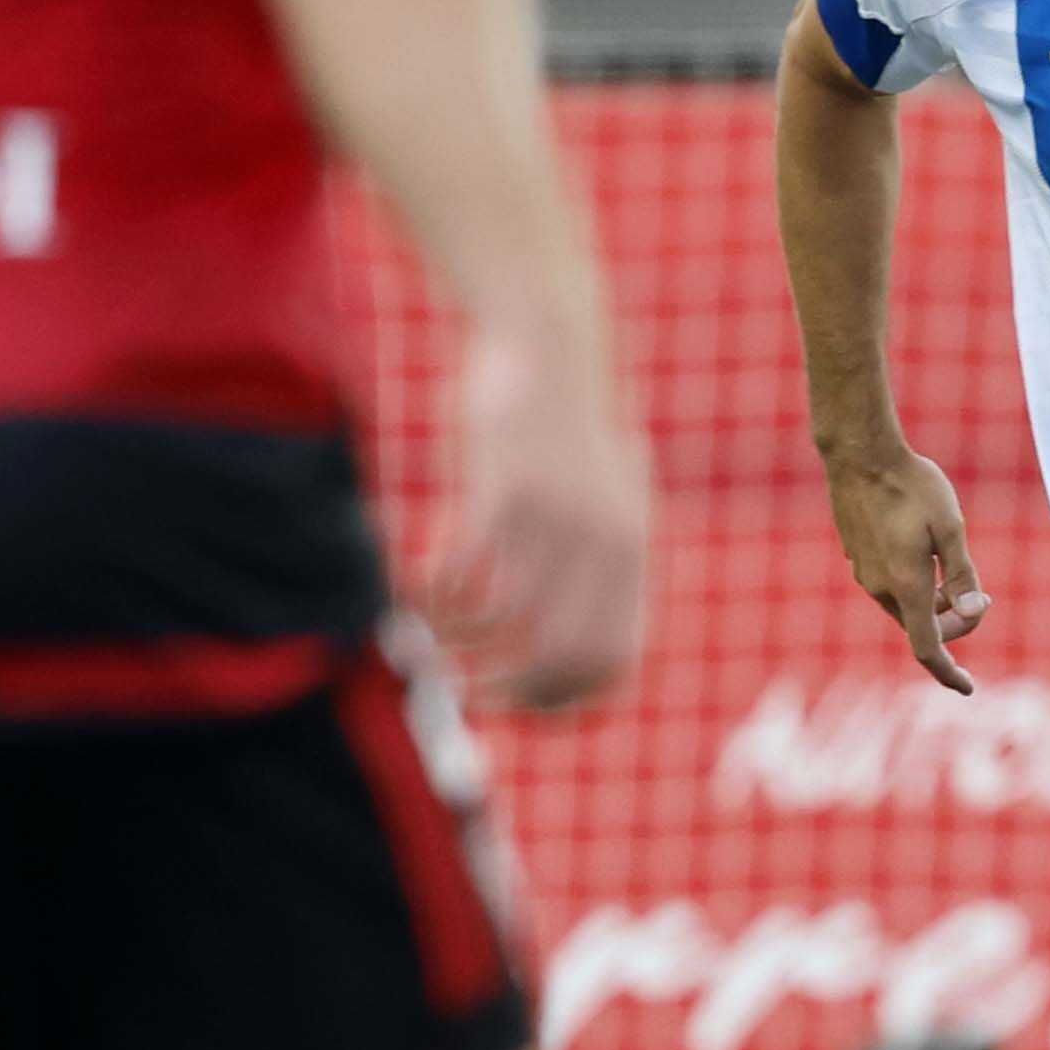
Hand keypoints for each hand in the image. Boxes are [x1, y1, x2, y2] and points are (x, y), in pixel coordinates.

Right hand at [436, 323, 651, 709]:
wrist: (548, 340)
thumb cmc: (567, 430)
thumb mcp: (607, 500)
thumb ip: (602, 568)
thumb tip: (577, 652)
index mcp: (633, 554)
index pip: (613, 663)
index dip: (567, 703)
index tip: (520, 709)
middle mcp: (604, 545)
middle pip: (558, 658)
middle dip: (507, 691)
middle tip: (467, 690)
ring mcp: (556, 519)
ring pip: (498, 624)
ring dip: (456, 641)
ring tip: (435, 631)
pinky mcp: (504, 490)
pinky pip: (456, 576)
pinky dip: (428, 597)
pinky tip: (415, 586)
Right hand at [822, 447, 989, 691]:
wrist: (859, 454)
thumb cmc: (911, 485)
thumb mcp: (950, 527)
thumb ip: (962, 575)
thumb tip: (973, 614)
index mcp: (907, 585)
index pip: (928, 647)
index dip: (949, 672)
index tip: (968, 686)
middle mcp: (880, 586)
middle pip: (921, 626)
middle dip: (954, 623)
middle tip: (985, 599)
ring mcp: (865, 572)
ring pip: (905, 605)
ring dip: (934, 603)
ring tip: (957, 572)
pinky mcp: (858, 555)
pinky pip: (891, 585)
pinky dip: (915, 585)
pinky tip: (927, 552)